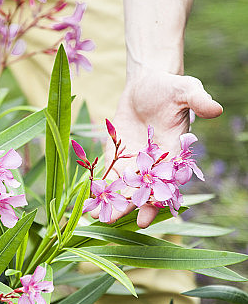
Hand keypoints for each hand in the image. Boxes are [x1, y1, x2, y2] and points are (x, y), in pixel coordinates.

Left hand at [104, 72, 221, 227]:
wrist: (147, 83)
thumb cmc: (170, 87)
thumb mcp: (186, 89)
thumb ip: (199, 100)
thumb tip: (216, 108)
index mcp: (173, 153)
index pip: (166, 181)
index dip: (157, 199)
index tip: (146, 215)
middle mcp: (154, 163)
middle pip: (142, 190)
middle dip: (128, 206)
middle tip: (112, 220)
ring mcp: (135, 161)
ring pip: (124, 187)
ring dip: (111, 202)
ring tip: (96, 217)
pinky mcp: (118, 155)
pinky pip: (109, 174)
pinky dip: (99, 187)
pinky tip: (87, 201)